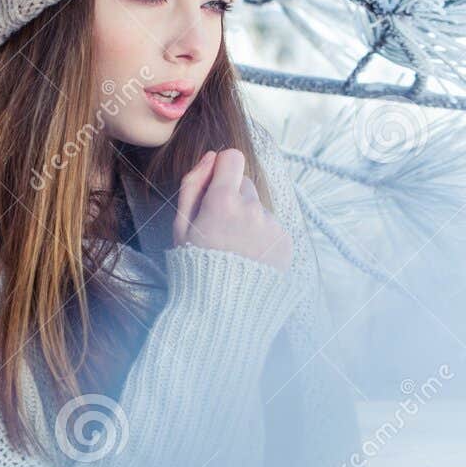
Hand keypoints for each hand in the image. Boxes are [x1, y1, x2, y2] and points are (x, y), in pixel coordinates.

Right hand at [171, 148, 291, 274]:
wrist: (222, 310)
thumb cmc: (194, 266)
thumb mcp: (180, 226)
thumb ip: (193, 185)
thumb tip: (211, 156)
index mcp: (223, 201)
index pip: (232, 158)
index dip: (222, 170)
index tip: (216, 187)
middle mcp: (252, 209)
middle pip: (245, 185)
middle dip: (233, 200)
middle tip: (220, 230)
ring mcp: (272, 226)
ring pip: (259, 209)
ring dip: (248, 221)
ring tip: (235, 250)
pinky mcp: (285, 242)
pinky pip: (272, 228)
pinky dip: (261, 238)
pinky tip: (249, 258)